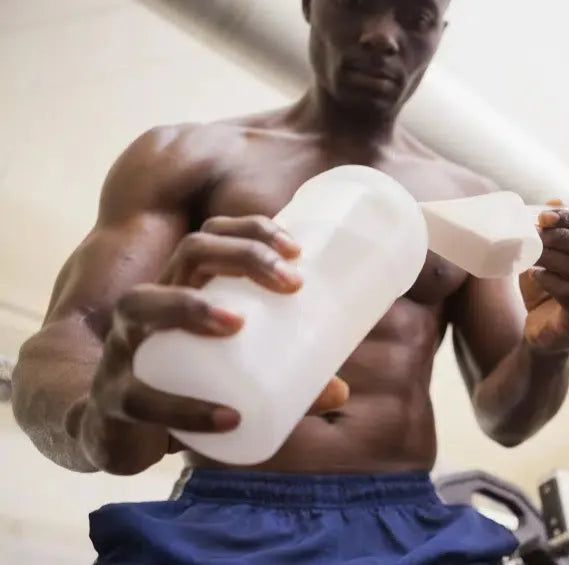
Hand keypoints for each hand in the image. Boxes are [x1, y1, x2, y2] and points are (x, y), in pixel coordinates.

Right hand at [69, 215, 338, 473]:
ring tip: (238, 323)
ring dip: (191, 307)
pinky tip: (228, 415)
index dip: (253, 230)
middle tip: (293, 284)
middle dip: (242, 256)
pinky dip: (187, 409)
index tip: (299, 249)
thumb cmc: (183, 385)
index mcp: (183, 288)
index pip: (214, 236)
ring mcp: (123, 347)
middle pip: (190, 252)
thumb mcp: (235, 373)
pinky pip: (144, 399)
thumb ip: (287, 382)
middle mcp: (151, 305)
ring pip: (142, 305)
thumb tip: (340, 391)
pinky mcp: (115, 398)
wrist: (114, 436)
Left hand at [520, 202, 568, 352]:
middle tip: (536, 232)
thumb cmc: (550, 285)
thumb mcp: (551, 252)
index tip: (544, 216)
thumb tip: (554, 201)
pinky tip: (534, 273)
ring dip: (555, 257)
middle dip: (565, 236)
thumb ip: (556, 228)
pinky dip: (550, 280)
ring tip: (531, 252)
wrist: (542, 329)